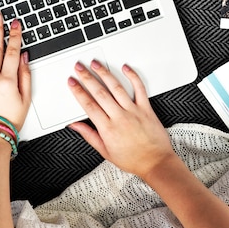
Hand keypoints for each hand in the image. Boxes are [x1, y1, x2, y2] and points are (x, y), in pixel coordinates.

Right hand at [67, 61, 175, 177]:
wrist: (156, 163)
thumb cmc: (133, 159)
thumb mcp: (105, 151)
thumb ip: (89, 135)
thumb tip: (75, 126)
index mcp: (108, 129)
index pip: (89, 105)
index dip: (78, 91)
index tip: (72, 82)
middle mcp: (120, 117)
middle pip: (100, 93)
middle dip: (87, 78)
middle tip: (79, 67)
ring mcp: (133, 111)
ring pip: (116, 88)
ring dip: (104, 74)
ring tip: (96, 64)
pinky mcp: (146, 109)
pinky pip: (139, 89)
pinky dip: (132, 77)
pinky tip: (125, 68)